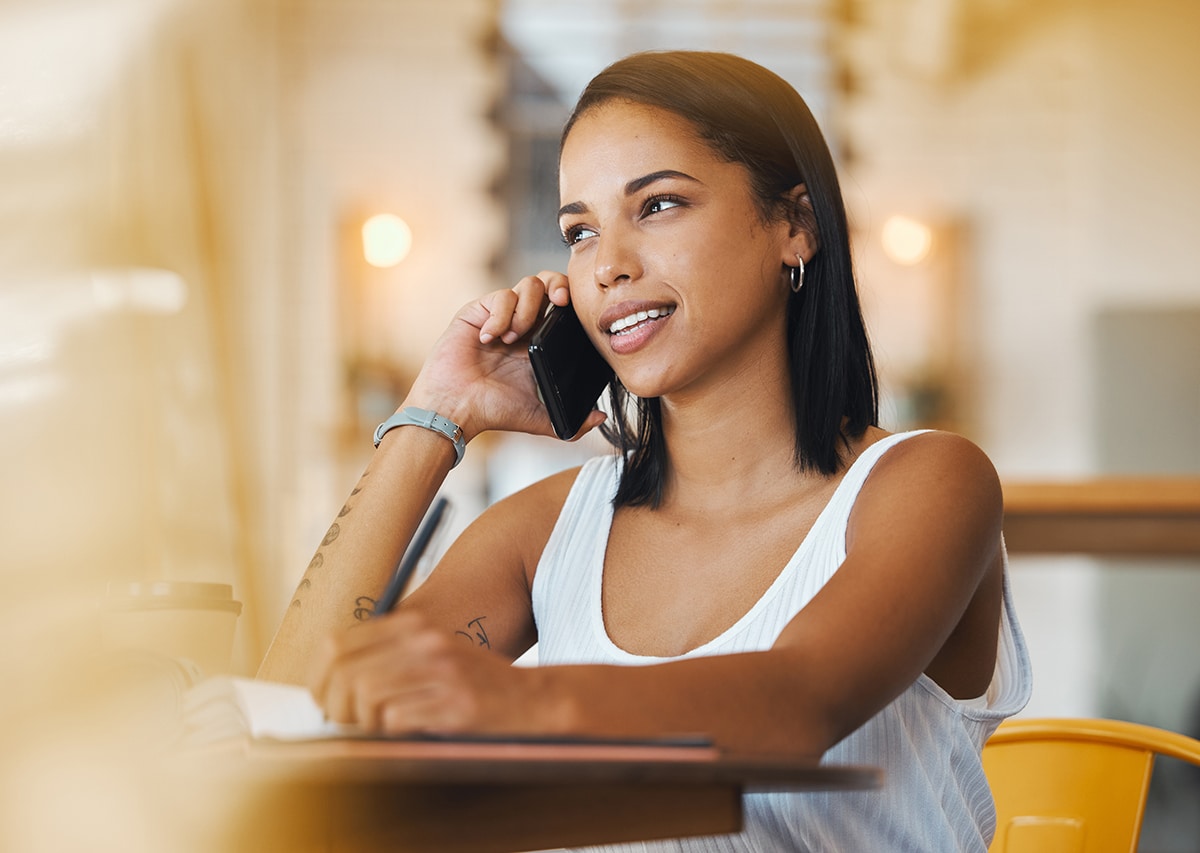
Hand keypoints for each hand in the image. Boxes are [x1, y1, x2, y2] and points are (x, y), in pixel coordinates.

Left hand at [308, 611, 541, 734]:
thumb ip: (388, 658)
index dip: (318, 678)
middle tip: (343, 722)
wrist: (534, 699)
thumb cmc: (474, 683)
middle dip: (334, 705)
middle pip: (345, 672)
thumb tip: (330, 681)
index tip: (321, 700)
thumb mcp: (431, 654)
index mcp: (413, 625)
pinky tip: (404, 732)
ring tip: (375, 729)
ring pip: (366, 696)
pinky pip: (397, 720)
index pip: (336, 644)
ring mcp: (442, 671)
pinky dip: (390, 733)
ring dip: (362, 722)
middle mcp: (426, 641)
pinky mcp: (456, 704)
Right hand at [402, 271, 604, 441]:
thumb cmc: (493, 411)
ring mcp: (500, 316)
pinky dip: (500, 316)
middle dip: (558, 284)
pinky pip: (500, 296)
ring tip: (514, 337)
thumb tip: (602, 419)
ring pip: (527, 284)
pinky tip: (490, 338)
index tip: (577, 312)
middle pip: (548, 283)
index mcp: (539, 342)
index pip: (563, 307)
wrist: (456, 409)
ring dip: (528, 308)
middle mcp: (522, 324)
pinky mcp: (478, 312)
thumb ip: (573, 422)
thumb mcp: (540, 418)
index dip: (574, 301)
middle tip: (560, 302)